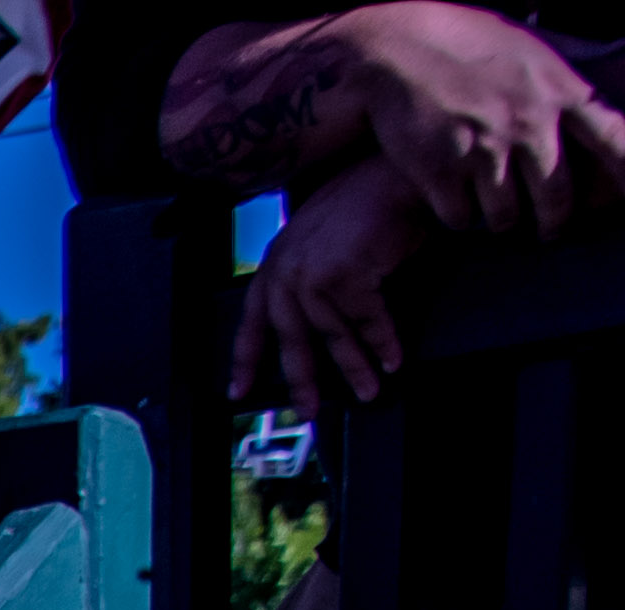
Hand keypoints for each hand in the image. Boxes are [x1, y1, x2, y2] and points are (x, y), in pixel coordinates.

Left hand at [239, 154, 435, 406]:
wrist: (398, 171)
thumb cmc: (368, 201)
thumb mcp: (323, 237)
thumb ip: (310, 272)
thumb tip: (317, 323)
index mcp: (276, 262)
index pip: (253, 319)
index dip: (247, 358)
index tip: (239, 392)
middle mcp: (286, 270)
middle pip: (291, 338)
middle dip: (301, 378)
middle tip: (308, 411)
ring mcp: (312, 274)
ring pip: (332, 335)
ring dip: (354, 367)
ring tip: (370, 392)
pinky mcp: (344, 277)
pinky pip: (367, 322)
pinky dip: (382, 344)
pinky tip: (393, 360)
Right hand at [352, 3, 624, 233]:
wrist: (396, 48)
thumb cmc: (465, 45)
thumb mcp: (531, 54)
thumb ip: (561, 86)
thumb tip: (598, 94)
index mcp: (558, 92)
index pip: (613, 140)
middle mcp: (528, 123)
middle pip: (557, 198)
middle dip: (554, 221)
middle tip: (548, 228)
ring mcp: (483, 149)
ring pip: (505, 216)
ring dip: (500, 219)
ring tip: (494, 211)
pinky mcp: (439, 171)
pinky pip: (459, 217)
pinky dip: (457, 214)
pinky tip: (453, 198)